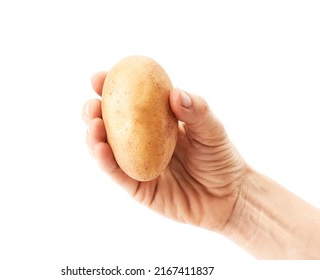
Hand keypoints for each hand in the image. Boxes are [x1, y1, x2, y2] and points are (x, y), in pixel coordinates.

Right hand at [83, 72, 247, 230]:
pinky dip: (106, 162)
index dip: (110, 89)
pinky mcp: (138, 188)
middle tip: (91, 106)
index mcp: (156, 122)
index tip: (98, 78)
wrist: (229, 195)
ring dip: (94, 137)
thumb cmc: (220, 157)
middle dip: (94, 113)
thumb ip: (196, 110)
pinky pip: (118, 174)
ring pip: (107, 150)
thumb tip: (174, 93)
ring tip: (93, 125)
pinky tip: (100, 149)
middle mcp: (141, 142)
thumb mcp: (212, 129)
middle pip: (110, 125)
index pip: (129, 102)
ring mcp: (137, 165)